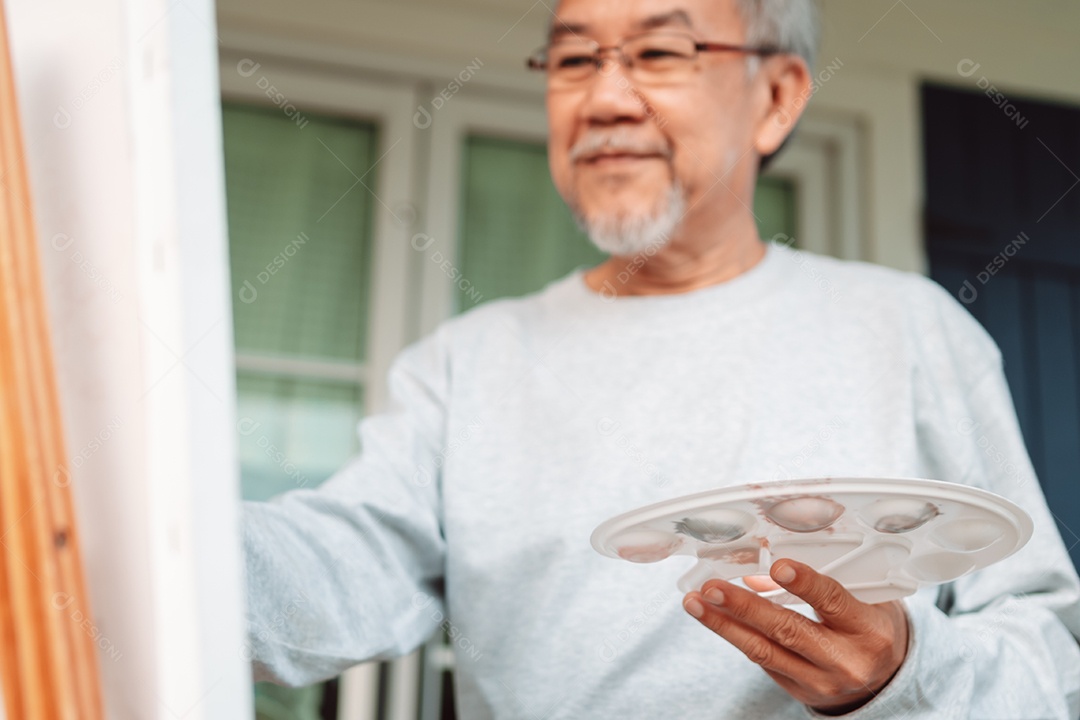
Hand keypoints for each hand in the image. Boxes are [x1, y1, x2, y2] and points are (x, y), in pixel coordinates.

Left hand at [682, 559, 909, 714]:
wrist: (882, 677)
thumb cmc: (867, 623)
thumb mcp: (862, 598)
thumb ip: (819, 584)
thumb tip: (762, 572)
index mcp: (868, 629)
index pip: (834, 602)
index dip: (805, 583)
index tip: (777, 566)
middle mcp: (845, 660)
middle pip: (788, 630)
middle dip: (745, 607)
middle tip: (712, 586)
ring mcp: (821, 681)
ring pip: (764, 651)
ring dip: (724, 624)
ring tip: (695, 602)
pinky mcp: (799, 690)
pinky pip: (762, 660)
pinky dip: (735, 635)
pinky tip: (713, 616)